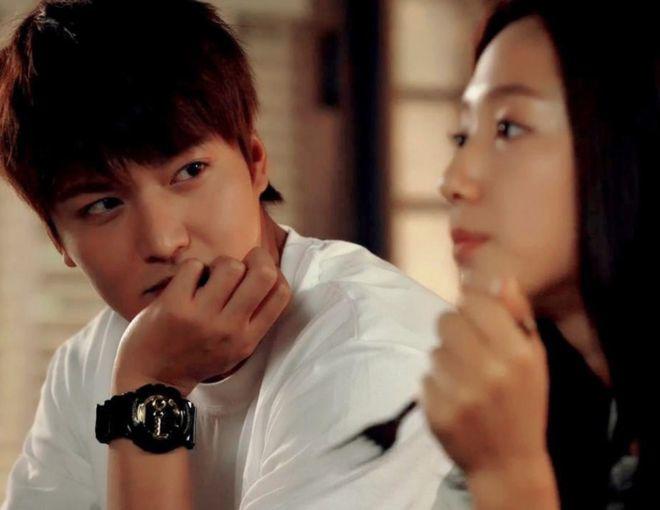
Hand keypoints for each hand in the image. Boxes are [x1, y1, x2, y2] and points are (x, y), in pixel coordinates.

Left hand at [112, 247, 290, 395]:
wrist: (152, 379)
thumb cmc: (196, 358)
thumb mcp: (234, 349)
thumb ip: (252, 320)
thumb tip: (267, 274)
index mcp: (248, 339)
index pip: (281, 294)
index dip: (276, 273)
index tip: (260, 272)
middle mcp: (230, 329)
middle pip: (263, 273)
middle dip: (255, 257)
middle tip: (242, 263)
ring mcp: (202, 317)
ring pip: (229, 265)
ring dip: (220, 263)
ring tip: (210, 276)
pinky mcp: (175, 305)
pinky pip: (194, 265)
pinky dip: (192, 269)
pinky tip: (187, 283)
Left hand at [421, 275, 550, 477]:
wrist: (507, 462)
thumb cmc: (523, 403)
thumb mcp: (534, 358)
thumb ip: (517, 315)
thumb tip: (499, 276)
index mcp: (517, 353)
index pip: (474, 302)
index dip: (471, 306)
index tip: (475, 319)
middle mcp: (489, 371)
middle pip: (447, 319)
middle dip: (454, 329)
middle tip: (468, 349)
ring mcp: (461, 393)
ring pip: (434, 349)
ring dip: (446, 358)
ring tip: (465, 378)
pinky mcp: (437, 411)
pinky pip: (425, 377)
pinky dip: (436, 384)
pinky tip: (455, 398)